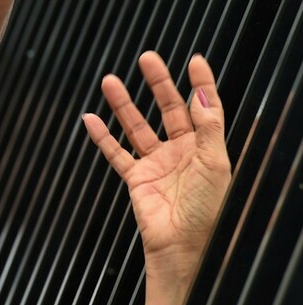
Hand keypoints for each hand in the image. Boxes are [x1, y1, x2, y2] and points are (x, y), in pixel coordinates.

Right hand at [82, 52, 230, 281]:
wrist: (183, 245)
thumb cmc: (207, 209)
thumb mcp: (214, 163)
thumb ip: (208, 126)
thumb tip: (201, 94)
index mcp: (204, 146)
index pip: (202, 107)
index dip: (200, 83)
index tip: (195, 60)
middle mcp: (180, 151)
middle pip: (167, 108)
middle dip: (157, 83)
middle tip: (147, 59)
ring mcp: (155, 163)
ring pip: (136, 126)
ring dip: (124, 104)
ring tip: (109, 81)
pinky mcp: (135, 178)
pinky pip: (115, 153)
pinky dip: (102, 137)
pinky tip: (91, 119)